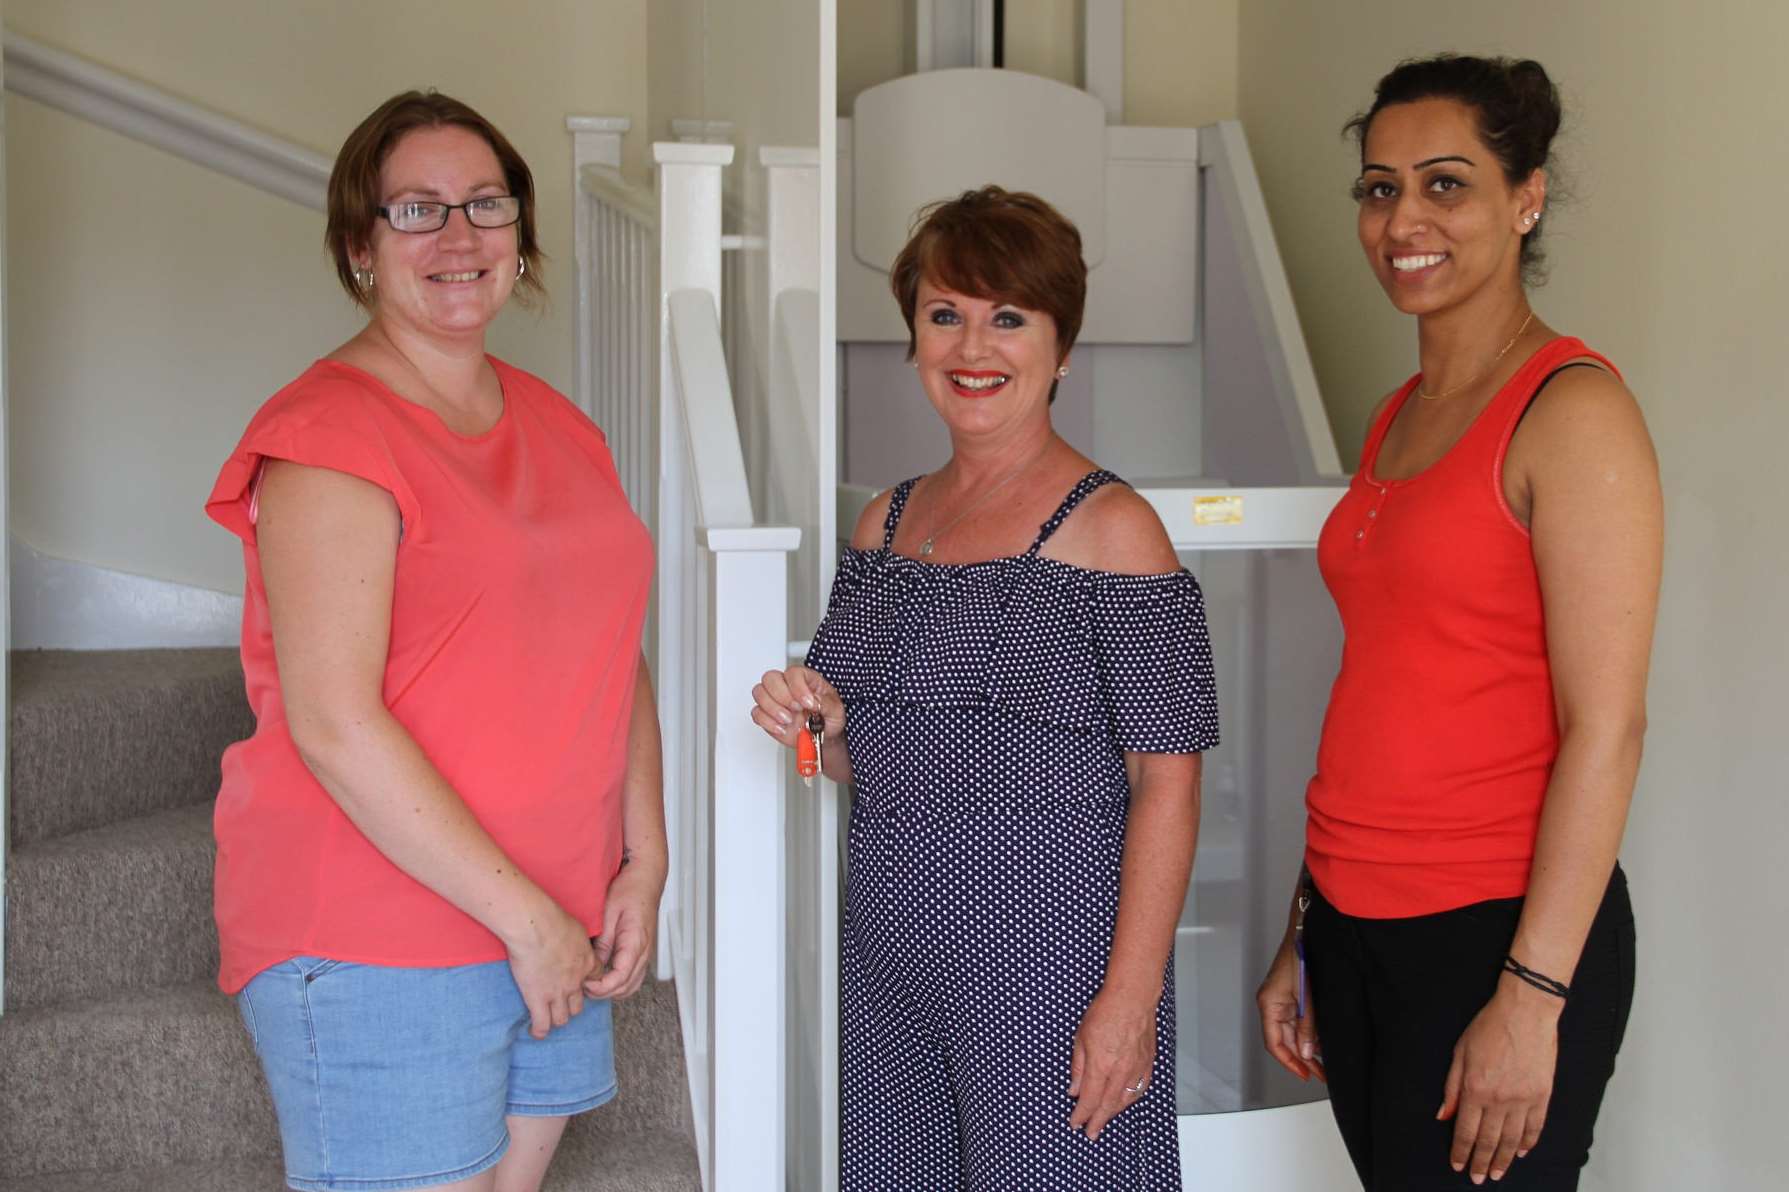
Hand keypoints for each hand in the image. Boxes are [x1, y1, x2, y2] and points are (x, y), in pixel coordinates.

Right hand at [505, 899, 599, 1039]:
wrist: (536, 927)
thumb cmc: (553, 920)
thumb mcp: (576, 928)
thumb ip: (577, 939)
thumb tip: (572, 938)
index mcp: (586, 963)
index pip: (595, 980)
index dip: (587, 984)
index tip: (580, 984)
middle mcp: (575, 982)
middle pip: (578, 1005)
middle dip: (571, 1006)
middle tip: (561, 1004)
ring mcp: (557, 993)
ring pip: (562, 1018)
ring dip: (556, 1019)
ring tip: (549, 1020)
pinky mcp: (537, 999)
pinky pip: (542, 1023)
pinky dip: (539, 1030)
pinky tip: (536, 1032)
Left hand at [583, 860, 663, 1000]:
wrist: (646, 878)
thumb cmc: (630, 890)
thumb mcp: (609, 913)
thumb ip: (603, 942)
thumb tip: (594, 965)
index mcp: (636, 942)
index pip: (620, 978)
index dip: (601, 988)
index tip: (584, 984)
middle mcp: (644, 951)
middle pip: (626, 987)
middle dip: (604, 993)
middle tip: (583, 987)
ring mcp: (645, 952)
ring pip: (631, 985)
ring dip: (612, 990)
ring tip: (591, 983)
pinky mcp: (642, 950)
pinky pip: (633, 976)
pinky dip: (619, 983)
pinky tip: (603, 977)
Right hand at [750, 665, 845, 751]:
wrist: (823, 738)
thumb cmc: (829, 719)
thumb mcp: (836, 711)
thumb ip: (826, 704)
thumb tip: (814, 700)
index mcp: (806, 679)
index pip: (793, 673)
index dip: (798, 687)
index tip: (807, 703)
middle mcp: (788, 687)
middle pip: (770, 678)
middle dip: (782, 696)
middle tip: (796, 710)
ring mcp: (775, 700)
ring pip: (759, 692)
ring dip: (772, 708)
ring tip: (788, 720)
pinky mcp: (767, 716)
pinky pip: (756, 713)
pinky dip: (767, 722)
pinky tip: (781, 728)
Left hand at [1067, 986, 1158, 1141]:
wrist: (1132, 998)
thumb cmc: (1106, 1012)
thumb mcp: (1080, 1038)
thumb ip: (1078, 1067)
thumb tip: (1074, 1089)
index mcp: (1100, 1066)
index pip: (1089, 1100)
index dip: (1082, 1115)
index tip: (1076, 1123)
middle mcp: (1120, 1072)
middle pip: (1107, 1106)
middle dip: (1097, 1121)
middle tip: (1091, 1133)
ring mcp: (1136, 1069)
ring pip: (1125, 1100)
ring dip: (1113, 1112)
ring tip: (1104, 1118)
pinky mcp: (1148, 1063)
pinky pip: (1140, 1089)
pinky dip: (1130, 1099)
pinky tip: (1124, 1102)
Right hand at [1257, 933, 1323, 1081]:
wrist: (1305, 930)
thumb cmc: (1300, 954)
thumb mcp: (1307, 996)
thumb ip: (1306, 1026)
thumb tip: (1305, 1052)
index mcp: (1269, 1004)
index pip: (1274, 1043)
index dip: (1289, 1062)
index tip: (1304, 1075)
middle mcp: (1272, 1004)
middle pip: (1283, 1041)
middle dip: (1301, 1059)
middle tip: (1319, 1074)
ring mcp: (1281, 1000)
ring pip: (1291, 1033)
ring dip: (1305, 1048)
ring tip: (1323, 1063)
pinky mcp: (1291, 995)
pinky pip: (1296, 1021)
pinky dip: (1307, 1034)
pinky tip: (1319, 1042)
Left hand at [1438, 978, 1560, 1183]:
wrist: (1525, 1012)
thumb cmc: (1489, 1027)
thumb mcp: (1459, 1053)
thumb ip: (1451, 1088)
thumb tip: (1443, 1116)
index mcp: (1475, 1089)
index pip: (1466, 1131)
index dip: (1461, 1151)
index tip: (1458, 1165)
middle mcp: (1499, 1100)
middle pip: (1488, 1140)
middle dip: (1481, 1162)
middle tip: (1478, 1178)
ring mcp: (1523, 1099)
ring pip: (1512, 1139)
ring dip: (1503, 1159)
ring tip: (1497, 1173)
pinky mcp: (1542, 1095)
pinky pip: (1535, 1127)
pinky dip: (1528, 1142)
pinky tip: (1520, 1152)